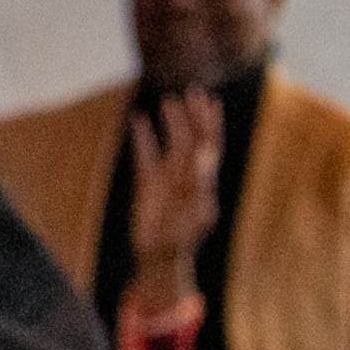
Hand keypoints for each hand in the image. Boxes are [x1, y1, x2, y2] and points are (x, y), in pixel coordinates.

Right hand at [124, 85, 224, 313]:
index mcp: (203, 182)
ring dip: (171, 123)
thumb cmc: (180, 240)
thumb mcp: (192, 212)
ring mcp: (167, 178)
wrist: (159, 258)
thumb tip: (204, 155)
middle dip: (194, 116)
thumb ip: (198, 183)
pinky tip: (139, 119)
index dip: (211, 124)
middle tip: (192, 91)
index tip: (210, 102)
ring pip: (170, 143)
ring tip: (168, 100)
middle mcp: (187, 176)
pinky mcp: (147, 184)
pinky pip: (145, 155)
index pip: (210, 146)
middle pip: (193, 139)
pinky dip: (142, 137)